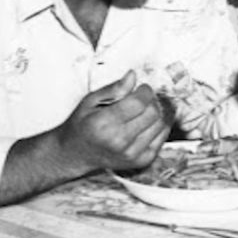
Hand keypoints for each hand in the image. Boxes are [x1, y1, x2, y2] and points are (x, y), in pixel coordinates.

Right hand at [56, 70, 170, 171]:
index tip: (141, 88)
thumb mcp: (90, 100)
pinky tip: (145, 124)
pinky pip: (162, 138)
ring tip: (142, 112)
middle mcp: (119, 141)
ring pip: (161, 125)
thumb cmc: (82, 125)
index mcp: (104, 123)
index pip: (139, 103)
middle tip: (141, 99)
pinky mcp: (141, 161)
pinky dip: (158, 127)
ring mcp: (131, 154)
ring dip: (156, 113)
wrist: (75, 154)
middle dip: (151, 101)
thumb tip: (133, 75)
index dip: (145, 91)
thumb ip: (114, 88)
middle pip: (153, 113)